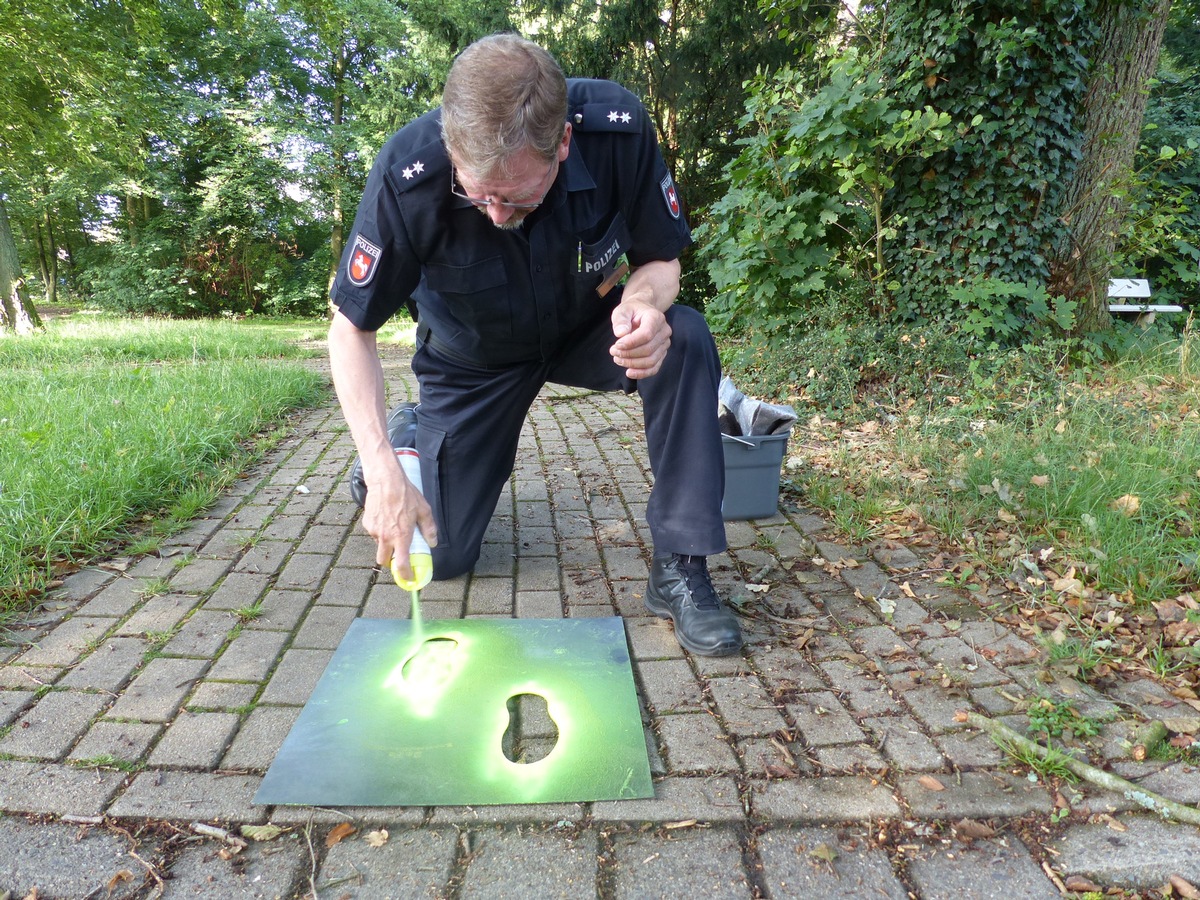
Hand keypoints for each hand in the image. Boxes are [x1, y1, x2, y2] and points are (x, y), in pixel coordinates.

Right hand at [362, 465, 436, 581]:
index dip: (405, 575)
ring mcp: (374, 531)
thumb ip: (429, 529)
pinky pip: (374, 533)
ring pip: (379, 545)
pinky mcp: (367, 523)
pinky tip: (386, 518)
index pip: (401, 564)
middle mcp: (386, 537)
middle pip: (384, 560)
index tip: (409, 579)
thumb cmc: (406, 494)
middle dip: (391, 562)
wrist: (385, 480)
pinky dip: (380, 531)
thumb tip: (432, 542)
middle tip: (399, 555)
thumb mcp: (424, 510)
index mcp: (401, 536)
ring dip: (386, 543)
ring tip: (394, 527)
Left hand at [610, 294, 671, 378]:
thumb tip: (621, 333)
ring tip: (617, 359)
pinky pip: (654, 367)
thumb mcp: (623, 310)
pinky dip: (641, 373)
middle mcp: (664, 331)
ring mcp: (665, 344)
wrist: (642, 313)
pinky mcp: (662, 353)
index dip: (630, 343)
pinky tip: (629, 372)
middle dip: (628, 354)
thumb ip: (620, 320)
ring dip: (632, 364)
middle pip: (648, 349)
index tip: (616, 345)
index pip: (646, 334)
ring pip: (651, 361)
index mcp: (656, 317)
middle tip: (613, 352)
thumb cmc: (632, 311)